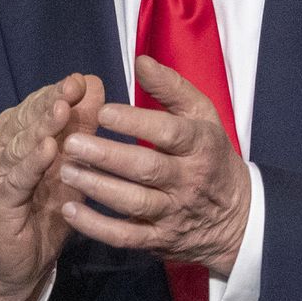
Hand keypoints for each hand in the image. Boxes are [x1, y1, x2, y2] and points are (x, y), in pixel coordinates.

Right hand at [0, 73, 106, 300]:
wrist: (18, 264)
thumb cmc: (43, 210)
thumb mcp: (68, 167)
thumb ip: (79, 129)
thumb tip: (94, 85)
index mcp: (14, 137)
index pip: (35, 107)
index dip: (57, 92)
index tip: (82, 80)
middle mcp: (0, 149)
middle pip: (26, 120)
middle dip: (51, 101)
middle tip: (73, 86)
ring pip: (19, 144)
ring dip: (41, 126)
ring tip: (62, 110)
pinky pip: (16, 179)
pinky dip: (31, 163)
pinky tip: (47, 150)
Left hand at [57, 56, 249, 276]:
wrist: (236, 218)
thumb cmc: (210, 155)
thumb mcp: (203, 116)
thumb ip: (172, 87)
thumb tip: (140, 60)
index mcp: (201, 145)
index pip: (170, 133)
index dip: (136, 123)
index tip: (103, 113)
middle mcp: (188, 181)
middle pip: (147, 169)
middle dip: (107, 156)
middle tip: (71, 143)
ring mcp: (173, 213)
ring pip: (134, 203)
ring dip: (97, 188)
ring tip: (64, 170)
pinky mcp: (159, 240)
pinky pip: (126, 237)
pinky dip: (97, 227)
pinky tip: (69, 210)